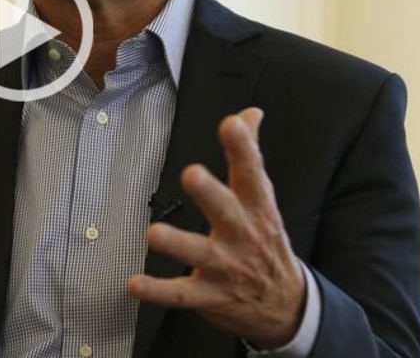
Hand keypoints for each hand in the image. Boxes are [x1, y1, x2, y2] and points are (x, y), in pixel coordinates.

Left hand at [127, 108, 306, 347]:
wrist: (286, 305)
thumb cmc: (266, 240)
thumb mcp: (263, 198)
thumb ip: (250, 154)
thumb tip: (250, 113)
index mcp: (256, 207)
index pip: (251, 173)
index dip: (243, 148)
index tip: (232, 124)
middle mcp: (242, 235)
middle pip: (226, 210)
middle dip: (210, 193)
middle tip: (191, 174)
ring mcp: (225, 267)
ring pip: (199, 253)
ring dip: (177, 244)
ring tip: (153, 234)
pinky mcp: (208, 295)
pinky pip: (180, 293)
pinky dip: (157, 291)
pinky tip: (134, 284)